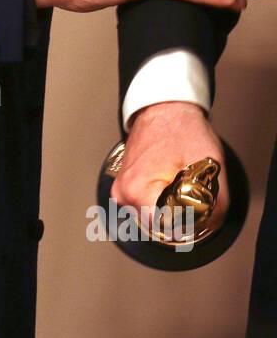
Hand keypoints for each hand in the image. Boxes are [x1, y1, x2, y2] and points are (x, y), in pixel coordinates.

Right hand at [110, 101, 228, 233]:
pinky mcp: (125, 187)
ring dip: (171, 210)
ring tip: (181, 185)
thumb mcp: (210, 164)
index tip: (198, 210)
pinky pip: (146, 207)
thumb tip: (212, 223)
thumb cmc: (181, 128)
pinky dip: (162, 201)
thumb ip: (217, 202)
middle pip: (158, 228)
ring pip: (152, 219)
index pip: (163, 229)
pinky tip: (171, 185)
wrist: (164, 108)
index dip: (188, 223)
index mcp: (136, 190)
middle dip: (180, 217)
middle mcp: (123, 193)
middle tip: (193, 193)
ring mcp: (121, 190)